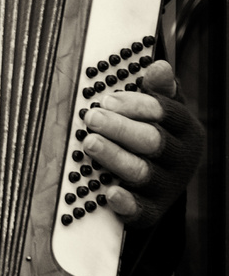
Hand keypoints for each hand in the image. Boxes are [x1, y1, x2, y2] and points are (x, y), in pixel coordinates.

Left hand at [80, 60, 204, 227]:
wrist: (161, 181)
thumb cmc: (156, 134)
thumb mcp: (162, 110)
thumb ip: (159, 89)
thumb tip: (159, 65)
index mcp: (185, 128)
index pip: (165, 113)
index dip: (135, 105)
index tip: (107, 99)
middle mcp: (181, 158)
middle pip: (152, 141)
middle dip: (120, 128)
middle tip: (92, 118)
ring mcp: (168, 186)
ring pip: (142, 172)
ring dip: (115, 157)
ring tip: (90, 143)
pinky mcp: (153, 210)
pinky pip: (141, 209)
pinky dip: (126, 202)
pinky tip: (110, 192)